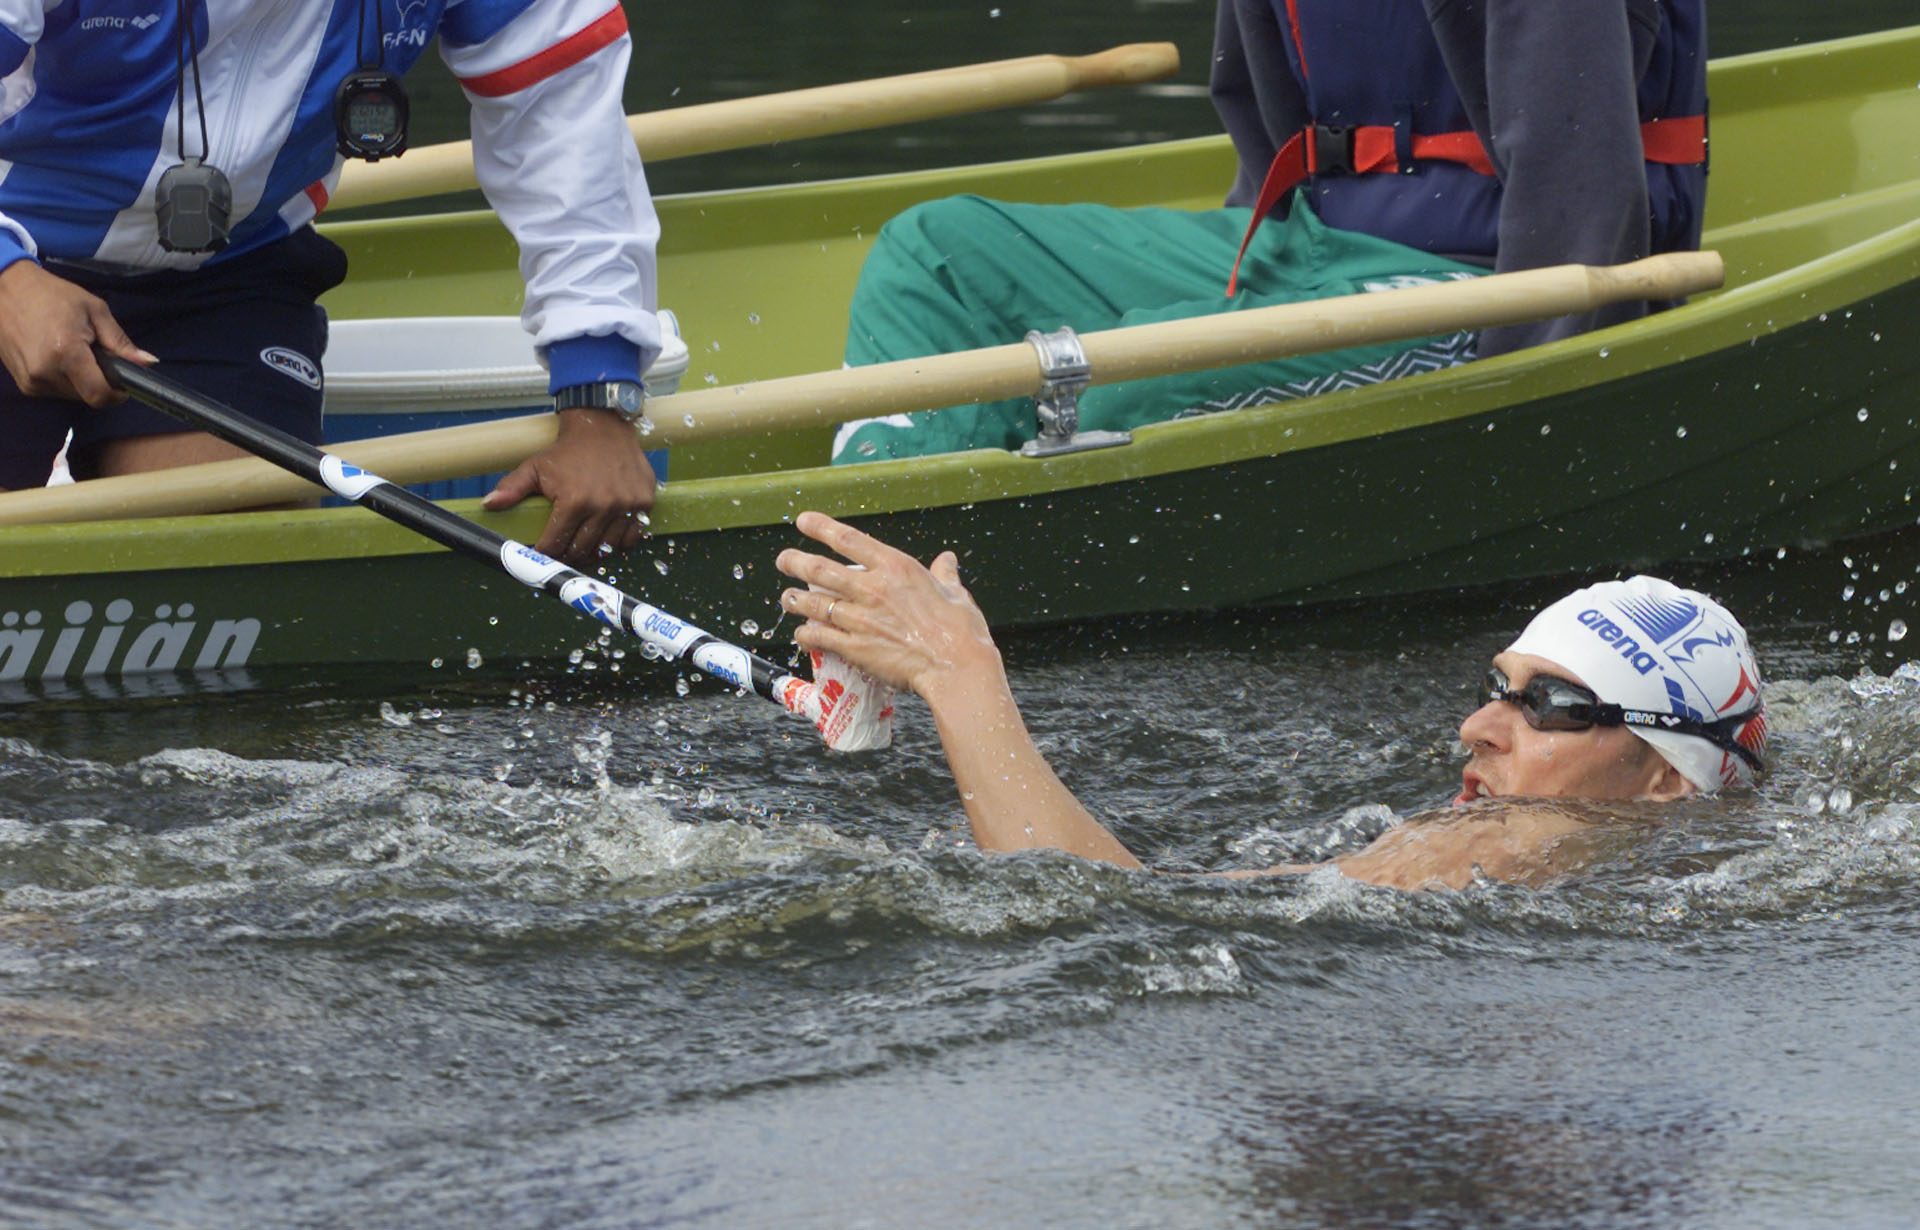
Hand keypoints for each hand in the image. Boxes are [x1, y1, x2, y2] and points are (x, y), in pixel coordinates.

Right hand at [0, 261, 154, 405]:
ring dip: (81, 380)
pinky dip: (64, 379)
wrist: (5, 289)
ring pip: (72, 395)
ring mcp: (31, 381)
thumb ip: (121, 341)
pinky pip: (55, 391)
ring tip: (72, 350)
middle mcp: (46, 373)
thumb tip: (148, 363)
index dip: (117, 394)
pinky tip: (56, 355)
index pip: (99, 396)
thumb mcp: (94, 310)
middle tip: (93, 354)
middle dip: (99, 381)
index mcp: (66, 354)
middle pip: (88, 396)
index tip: (123, 383)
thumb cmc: (52, 295)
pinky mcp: (22, 384)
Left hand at [483, 407, 655, 563]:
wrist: (603, 426)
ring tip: (583, 546)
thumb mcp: (535, 467)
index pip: (556, 544)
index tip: (542, 554)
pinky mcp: (644, 502)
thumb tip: (489, 504)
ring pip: (607, 548)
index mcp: (574, 500)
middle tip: (561, 553)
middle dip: (567, 556)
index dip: (546, 553)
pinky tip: (607, 536)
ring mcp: (626, 506)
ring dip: (593, 552)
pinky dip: (619, 543)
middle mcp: (603, 506)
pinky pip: (632, 537)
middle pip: (581, 551)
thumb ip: (512, 488)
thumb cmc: (567, 450)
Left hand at [775, 510, 999, 698]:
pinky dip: (807, 634)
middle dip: (796, 562)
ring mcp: (861, 618)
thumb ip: (945, 574)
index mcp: (896, 568)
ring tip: (787, 599)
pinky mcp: (855, 647)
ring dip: (796, 600)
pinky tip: (802, 634)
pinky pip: (821, 637)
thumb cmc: (962, 630)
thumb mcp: (956, 593)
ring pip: (815, 603)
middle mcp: (873, 589)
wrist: (956, 667)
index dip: (821, 527)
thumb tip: (947, 560)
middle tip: (784, 560)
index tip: (804, 521)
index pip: (849, 540)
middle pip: (821, 569)